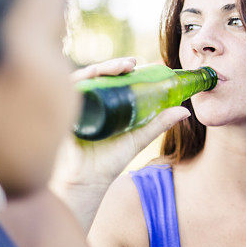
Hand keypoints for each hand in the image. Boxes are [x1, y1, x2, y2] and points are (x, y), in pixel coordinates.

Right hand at [50, 57, 190, 229]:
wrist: (87, 182)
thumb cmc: (108, 160)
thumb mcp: (138, 137)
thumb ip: (159, 123)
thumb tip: (185, 110)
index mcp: (104, 102)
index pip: (112, 78)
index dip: (124, 68)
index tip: (143, 65)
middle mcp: (88, 100)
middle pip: (98, 74)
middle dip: (114, 65)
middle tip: (132, 65)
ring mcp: (73, 105)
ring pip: (84, 78)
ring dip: (101, 69)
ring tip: (121, 68)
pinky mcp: (60, 113)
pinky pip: (67, 91)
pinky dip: (79, 81)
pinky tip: (93, 77)